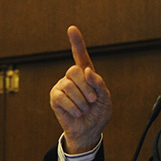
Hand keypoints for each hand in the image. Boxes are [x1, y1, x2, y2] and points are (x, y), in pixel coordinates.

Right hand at [49, 26, 112, 153]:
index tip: (72, 29)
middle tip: (92, 100)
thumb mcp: (106, 99)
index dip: (77, 42)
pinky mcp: (54, 98)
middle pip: (75, 70)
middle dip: (86, 87)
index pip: (81, 55)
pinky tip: (77, 113)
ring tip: (85, 109)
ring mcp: (62, 86)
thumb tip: (86, 71)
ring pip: (68, 84)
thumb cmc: (98, 114)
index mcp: (86, 75)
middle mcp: (72, 78)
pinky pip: (60, 97)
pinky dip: (72, 106)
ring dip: (80, 100)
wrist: (89, 131)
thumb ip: (99, 83)